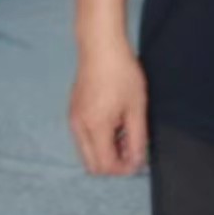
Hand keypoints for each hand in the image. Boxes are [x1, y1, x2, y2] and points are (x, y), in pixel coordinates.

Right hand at [69, 40, 147, 174]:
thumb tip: (138, 161)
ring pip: (86, 153)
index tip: (140, 159)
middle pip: (92, 165)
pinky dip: (98, 141)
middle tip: (133, 149)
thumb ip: (137, 137)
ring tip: (125, 134)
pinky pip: (83, 139)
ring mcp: (73, 120)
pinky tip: (114, 124)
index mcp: (95, 127)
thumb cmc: (122, 73)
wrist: (100, 46)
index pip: (105, 166)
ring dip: (105, 153)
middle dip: (113, 164)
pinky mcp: (73, 112)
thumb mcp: (136, 106)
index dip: (124, 168)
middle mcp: (79, 128)